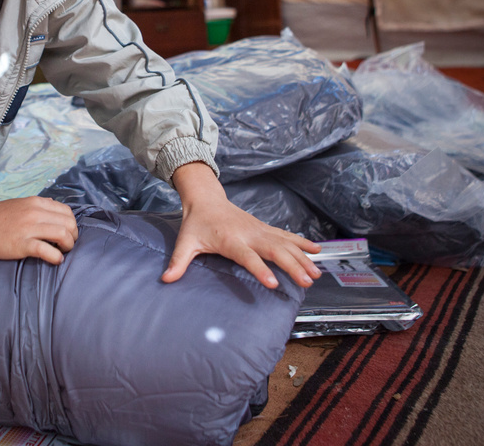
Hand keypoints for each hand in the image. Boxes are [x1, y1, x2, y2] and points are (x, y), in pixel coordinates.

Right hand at [0, 197, 77, 264]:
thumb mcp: (19, 204)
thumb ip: (37, 205)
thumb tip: (53, 204)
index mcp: (36, 202)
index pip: (66, 211)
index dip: (72, 224)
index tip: (68, 233)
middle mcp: (35, 212)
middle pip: (68, 223)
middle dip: (73, 236)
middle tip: (67, 245)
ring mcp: (29, 228)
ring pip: (62, 235)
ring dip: (68, 246)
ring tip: (62, 252)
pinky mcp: (22, 244)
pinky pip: (48, 251)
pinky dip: (56, 257)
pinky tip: (55, 260)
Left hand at [164, 162, 321, 288]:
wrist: (206, 199)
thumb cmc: (196, 223)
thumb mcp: (185, 242)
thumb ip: (178, 262)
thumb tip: (166, 279)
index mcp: (231, 239)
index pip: (247, 257)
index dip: (260, 269)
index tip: (273, 283)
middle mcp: (249, 234)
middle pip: (274, 250)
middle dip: (292, 266)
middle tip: (306, 282)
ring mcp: (260, 230)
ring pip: (286, 243)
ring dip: (302, 258)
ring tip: (316, 274)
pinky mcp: (265, 229)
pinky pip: (287, 236)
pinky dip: (302, 243)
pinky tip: (317, 251)